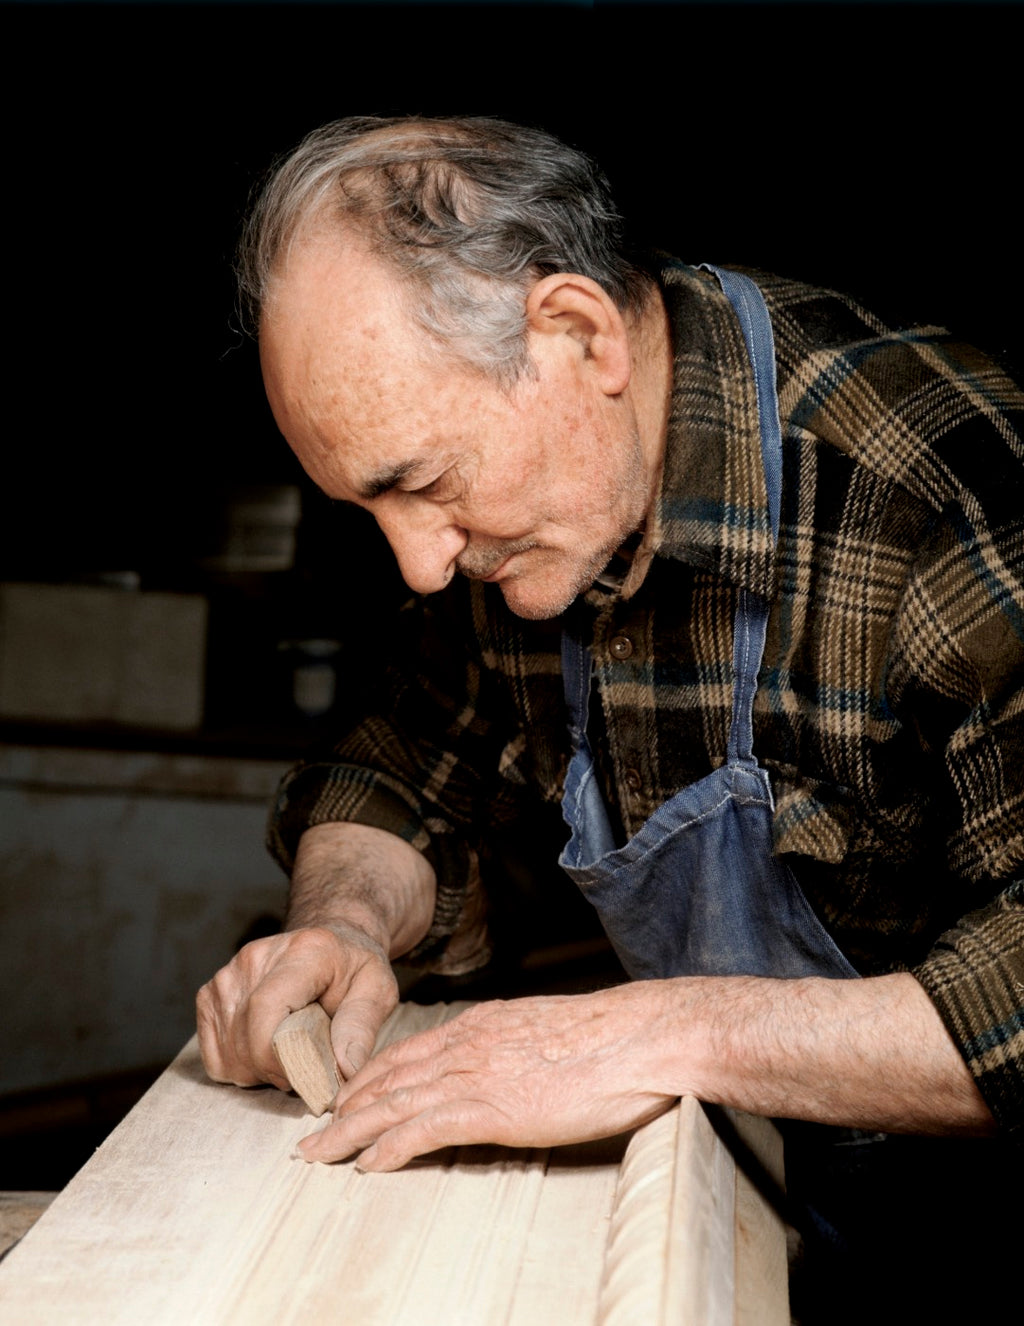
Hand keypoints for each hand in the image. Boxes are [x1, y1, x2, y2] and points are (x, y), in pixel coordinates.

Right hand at [196, 923, 398, 1090]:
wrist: (329, 944)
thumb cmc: (353, 969)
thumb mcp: (377, 989)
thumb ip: (362, 1025)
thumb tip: (345, 1069)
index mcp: (302, 952)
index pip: (265, 1009)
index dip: (277, 1056)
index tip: (307, 1077)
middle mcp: (255, 958)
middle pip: (246, 1039)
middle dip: (278, 1072)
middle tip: (310, 1068)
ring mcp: (227, 976)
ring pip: (230, 1055)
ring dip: (261, 1072)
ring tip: (292, 1054)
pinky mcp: (210, 995)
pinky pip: (215, 1056)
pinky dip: (240, 1067)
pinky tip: (268, 1051)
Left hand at [296, 984, 678, 1169]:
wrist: (639, 1037)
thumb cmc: (609, 1038)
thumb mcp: (548, 1032)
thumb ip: (516, 1047)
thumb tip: (511, 1067)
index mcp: (482, 1025)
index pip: (409, 1052)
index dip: (371, 1077)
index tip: (347, 1096)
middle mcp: (468, 1045)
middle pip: (388, 1078)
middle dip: (346, 1106)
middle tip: (313, 1131)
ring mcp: (476, 1075)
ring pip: (393, 1103)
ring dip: (350, 1131)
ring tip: (319, 1152)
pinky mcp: (491, 1109)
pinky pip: (424, 1130)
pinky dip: (389, 1148)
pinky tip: (367, 1164)